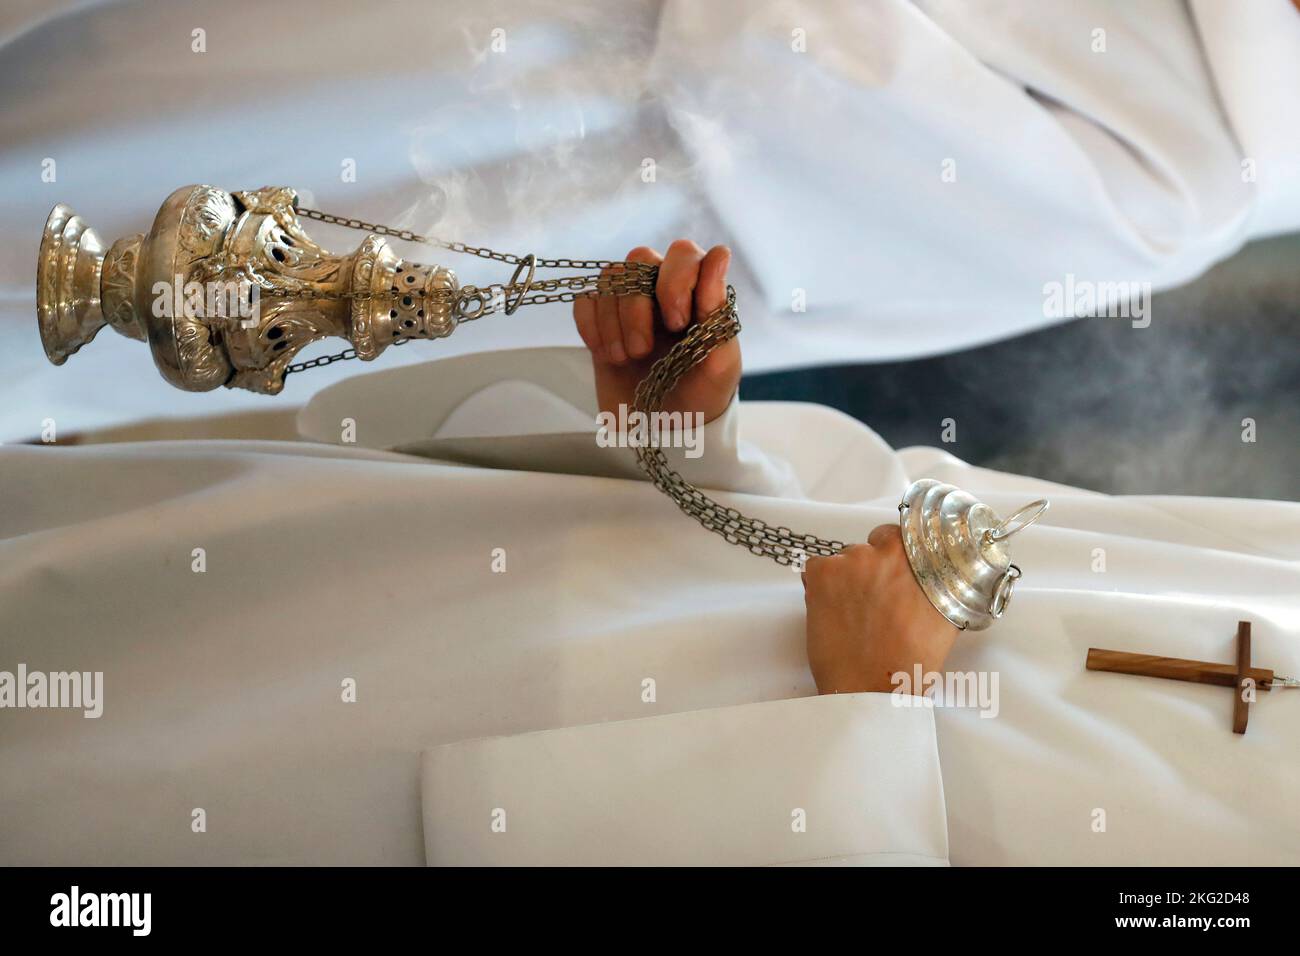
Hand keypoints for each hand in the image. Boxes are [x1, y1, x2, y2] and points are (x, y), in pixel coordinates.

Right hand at [573, 240, 739, 423]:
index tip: (677, 324)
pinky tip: (606, 354)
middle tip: (644, 350)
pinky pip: (585, 301)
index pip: (683, 253)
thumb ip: (718, 308)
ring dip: (614, 323)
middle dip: (637, 307)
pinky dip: (591, 328)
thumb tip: (720, 253)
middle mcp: (662, 289)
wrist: (666, 432)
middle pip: (639, 258)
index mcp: (697, 292)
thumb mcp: (720, 361)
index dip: (676, 281)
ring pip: (610, 278)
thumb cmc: (702, 396)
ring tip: (626, 359)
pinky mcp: (601, 322)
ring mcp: (630, 304)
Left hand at [803, 524, 958, 694]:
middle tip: (870, 599)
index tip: (891, 571)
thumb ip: (939, 589)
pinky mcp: (822, 572)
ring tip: (851, 613)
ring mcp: (853, 559)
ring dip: (846, 578)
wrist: (872, 689)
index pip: (903, 535)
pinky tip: (832, 612)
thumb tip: (935, 578)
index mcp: (921, 560)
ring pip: (845, 558)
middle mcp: (888, 552)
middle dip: (870, 566)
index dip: (895, 554)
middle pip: (873, 545)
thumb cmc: (910, 664)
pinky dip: (820, 586)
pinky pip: (816, 568)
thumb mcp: (944, 620)